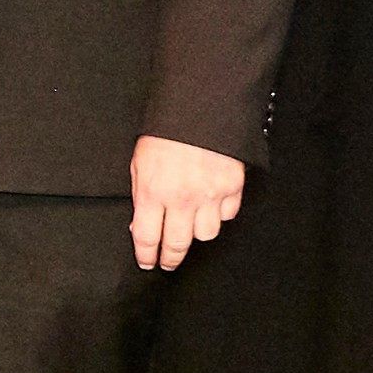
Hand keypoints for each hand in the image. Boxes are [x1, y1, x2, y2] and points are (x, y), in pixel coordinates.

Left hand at [129, 134, 246, 271]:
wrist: (201, 109)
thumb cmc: (165, 133)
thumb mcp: (139, 162)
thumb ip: (140, 195)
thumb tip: (140, 224)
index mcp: (153, 191)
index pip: (147, 236)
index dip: (146, 254)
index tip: (147, 262)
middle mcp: (182, 198)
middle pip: (177, 243)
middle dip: (171, 258)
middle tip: (168, 262)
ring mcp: (210, 195)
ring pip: (206, 234)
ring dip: (196, 233)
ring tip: (189, 227)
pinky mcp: (233, 188)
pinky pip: (227, 214)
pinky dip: (219, 215)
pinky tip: (211, 207)